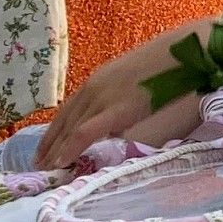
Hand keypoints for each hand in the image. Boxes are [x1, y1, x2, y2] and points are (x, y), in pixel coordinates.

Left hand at [36, 23, 209, 166]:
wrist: (185, 52)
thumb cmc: (169, 63)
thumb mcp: (137, 80)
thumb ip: (123, 99)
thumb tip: (121, 121)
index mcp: (98, 79)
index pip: (68, 109)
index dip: (55, 130)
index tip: (46, 147)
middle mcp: (94, 87)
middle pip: (64, 120)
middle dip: (49, 143)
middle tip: (37, 164)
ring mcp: (103, 97)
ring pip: (70, 128)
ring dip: (56, 150)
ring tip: (45, 169)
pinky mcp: (116, 109)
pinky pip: (85, 132)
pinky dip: (70, 148)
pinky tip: (61, 162)